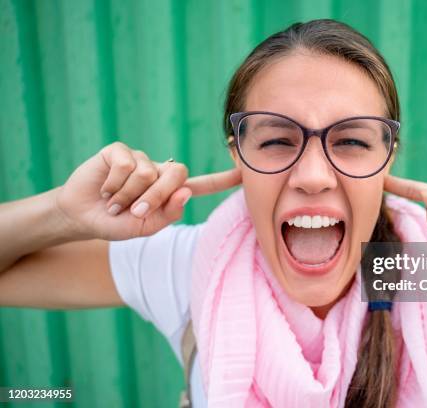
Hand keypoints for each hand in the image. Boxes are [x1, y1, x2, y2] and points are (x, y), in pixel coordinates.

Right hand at [54, 142, 240, 240]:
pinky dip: (115, 184)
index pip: (200, 185)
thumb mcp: (144, 227)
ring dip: (129, 195)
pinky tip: (106, 189)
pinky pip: (126, 164)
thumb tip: (186, 192)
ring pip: (148, 172)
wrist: (82, 217)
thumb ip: (167, 214)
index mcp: (170, 192)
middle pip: (177, 174)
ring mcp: (139, 159)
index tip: (243, 173)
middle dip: (157, 196)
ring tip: (115, 202)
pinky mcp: (118, 151)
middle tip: (136, 211)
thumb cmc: (116, 223)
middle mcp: (158, 171)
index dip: (222, 180)